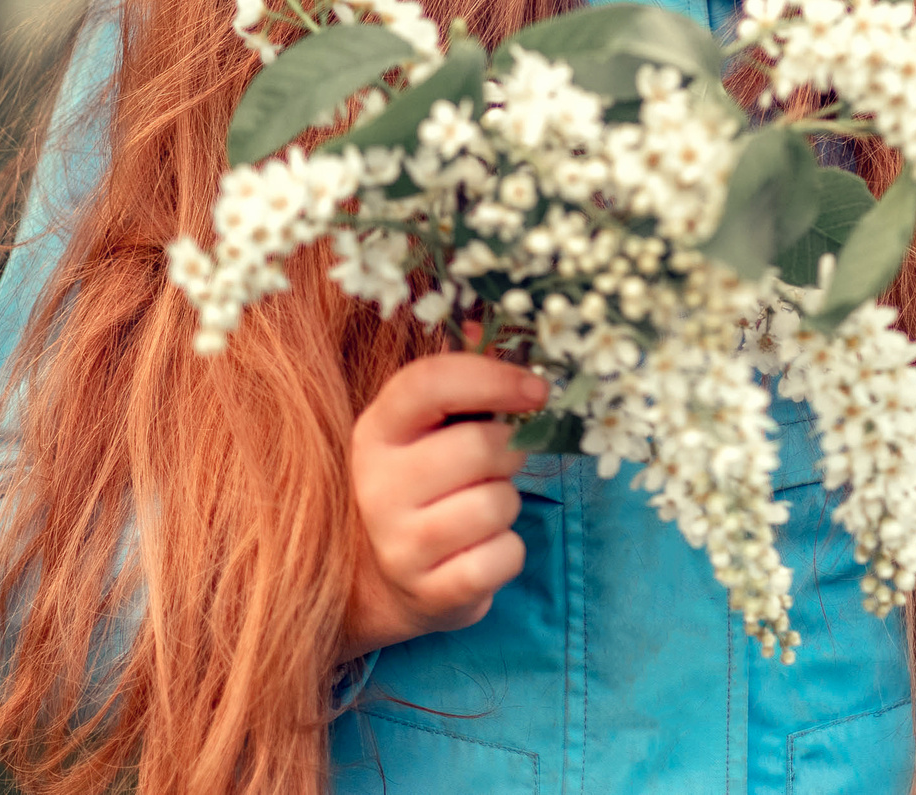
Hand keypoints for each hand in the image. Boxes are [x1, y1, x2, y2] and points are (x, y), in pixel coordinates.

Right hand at [336, 346, 547, 662]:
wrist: (384, 580)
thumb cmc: (425, 484)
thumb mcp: (428, 429)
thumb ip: (462, 377)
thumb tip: (488, 322)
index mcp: (377, 430)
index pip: (429, 383)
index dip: (493, 377)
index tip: (538, 389)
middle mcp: (377, 484)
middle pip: (481, 447)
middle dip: (510, 453)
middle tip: (499, 463)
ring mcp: (399, 543)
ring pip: (498, 504)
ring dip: (508, 505)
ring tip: (479, 510)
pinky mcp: (429, 592)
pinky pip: (504, 558)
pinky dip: (508, 554)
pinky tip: (479, 551)